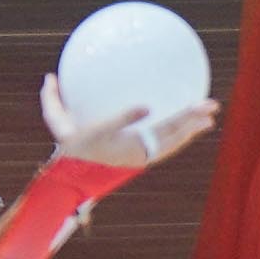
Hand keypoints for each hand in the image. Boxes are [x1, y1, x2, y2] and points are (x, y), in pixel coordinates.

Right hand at [49, 91, 215, 174]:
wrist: (78, 181)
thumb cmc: (70, 149)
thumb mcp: (60, 127)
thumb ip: (54, 103)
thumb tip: (48, 77)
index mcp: (116, 145)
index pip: (139, 130)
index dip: (148, 119)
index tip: (151, 105)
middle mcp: (134, 153)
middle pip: (168, 136)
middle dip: (190, 120)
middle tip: (211, 106)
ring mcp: (142, 157)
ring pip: (173, 143)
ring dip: (193, 129)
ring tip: (211, 117)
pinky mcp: (146, 158)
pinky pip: (169, 145)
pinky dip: (184, 135)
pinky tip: (196, 125)